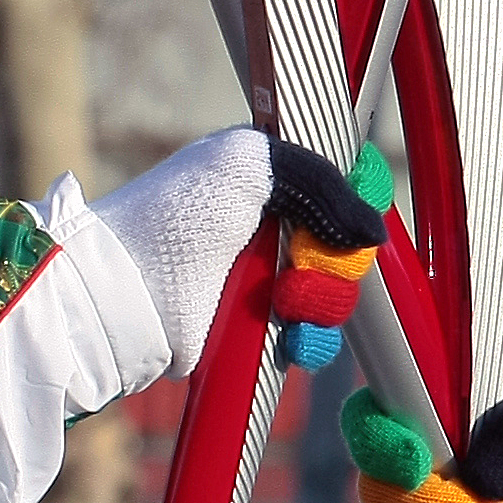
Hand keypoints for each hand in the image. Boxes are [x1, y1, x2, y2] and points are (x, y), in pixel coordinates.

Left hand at [90, 128, 387, 377]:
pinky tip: (292, 335)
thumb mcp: (248, 162)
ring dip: (323, 301)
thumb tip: (375, 235)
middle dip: (336, 262)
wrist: (127, 292)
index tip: (354, 220)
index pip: (344, 190)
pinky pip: (314, 339)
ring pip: (337, 296)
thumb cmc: (177, 215)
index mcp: (269, 181)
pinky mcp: (259, 329)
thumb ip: (323, 182)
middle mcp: (272, 230)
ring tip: (286, 301)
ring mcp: (268, 282)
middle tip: (300, 263)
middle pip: (348, 248)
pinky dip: (312, 340)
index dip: (356, 205)